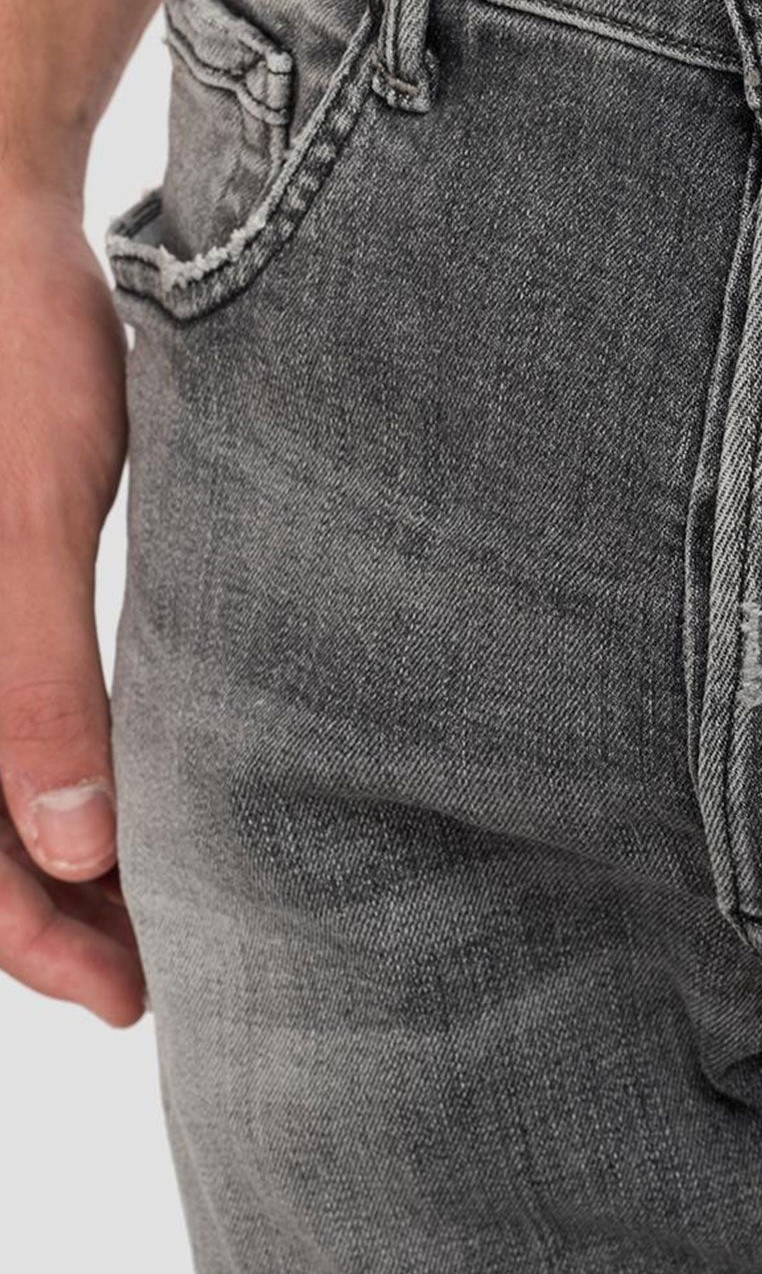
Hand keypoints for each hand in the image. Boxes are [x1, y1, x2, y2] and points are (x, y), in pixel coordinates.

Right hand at [0, 186, 144, 1026]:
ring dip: (53, 855)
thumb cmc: (11, 353)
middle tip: (157, 971)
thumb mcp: (28, 516)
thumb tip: (71, 847)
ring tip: (147, 904)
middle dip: (56, 914)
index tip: (133, 996)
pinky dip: (48, 769)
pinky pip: (0, 707)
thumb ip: (33, 680)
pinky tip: (119, 786)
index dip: (39, 945)